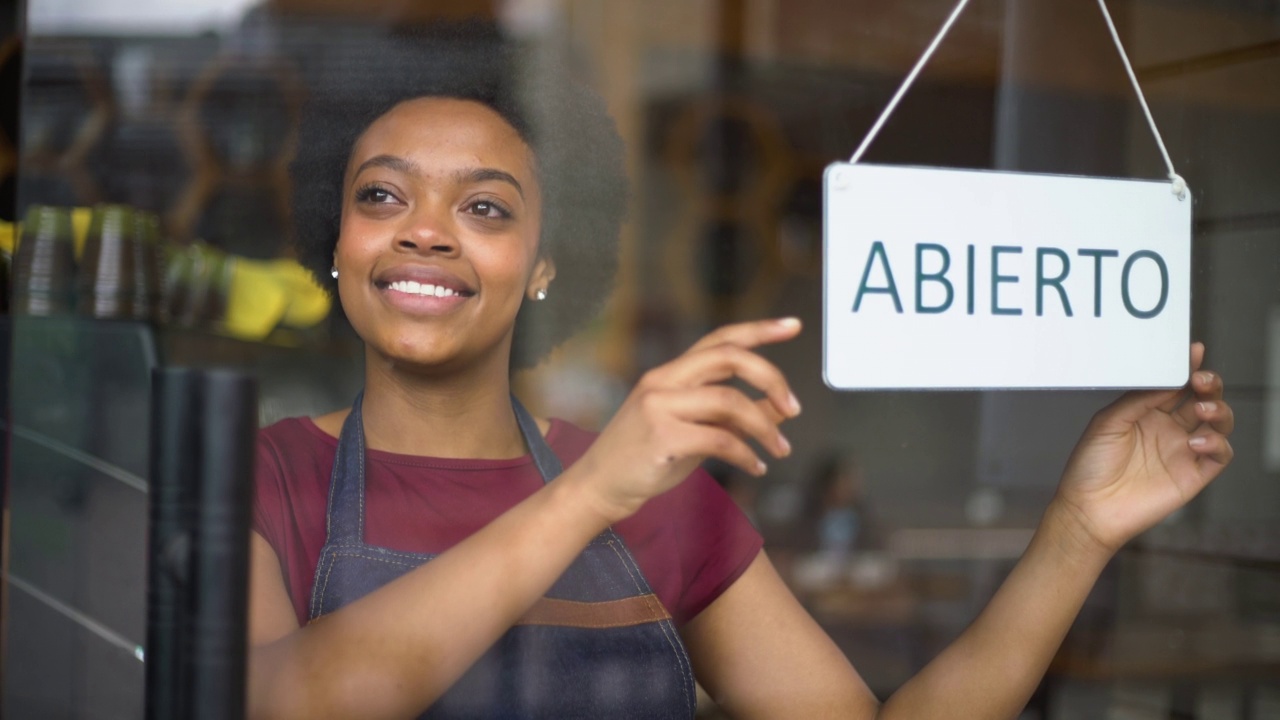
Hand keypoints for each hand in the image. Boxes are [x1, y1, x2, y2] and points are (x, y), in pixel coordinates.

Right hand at [572, 318, 802, 523]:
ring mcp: (659, 406)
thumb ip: (734, 415)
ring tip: (780, 450)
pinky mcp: (662, 437)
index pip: (720, 338)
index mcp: (671, 373)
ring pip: (730, 402)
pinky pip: (720, 439)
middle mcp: (664, 380)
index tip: (794, 325)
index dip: (759, 329)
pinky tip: (756, 467)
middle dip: (771, 378)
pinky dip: (746, 454)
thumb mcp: (694, 429)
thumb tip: (781, 406)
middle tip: (795, 407)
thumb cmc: (648, 457)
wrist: (600, 486)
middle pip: (729, 357)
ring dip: (764, 427)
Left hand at [1051, 343, 1234, 556]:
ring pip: (1218, 422)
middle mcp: (1169, 428)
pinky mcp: (1193, 474)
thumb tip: (1169, 378)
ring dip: (1217, 410)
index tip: (1192, 350)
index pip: (1175, 384)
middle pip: (1203, 398)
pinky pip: (1220, 454)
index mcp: (1147, 412)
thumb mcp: (1108, 423)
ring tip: (1200, 410)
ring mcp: (1183, 450)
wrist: (1088, 508)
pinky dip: (1216, 443)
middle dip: (1209, 384)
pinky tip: (1194, 442)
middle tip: (1201, 379)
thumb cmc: (1090, 466)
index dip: (1186, 367)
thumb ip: (1139, 399)